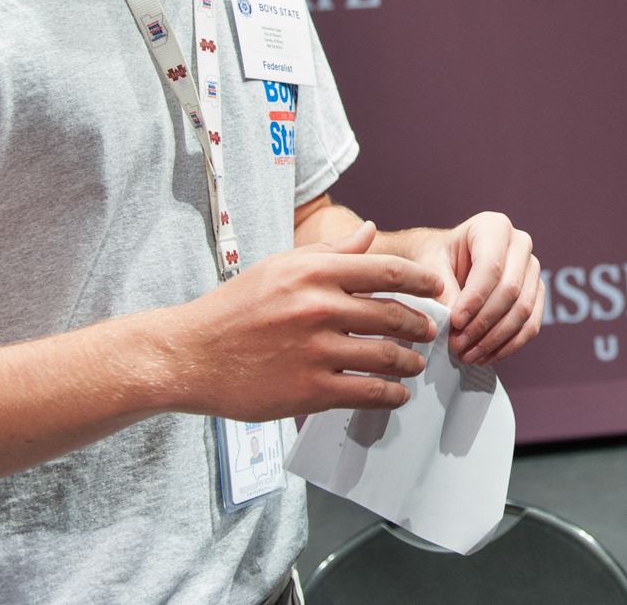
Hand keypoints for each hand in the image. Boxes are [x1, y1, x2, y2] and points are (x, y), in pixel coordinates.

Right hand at [152, 221, 444, 420]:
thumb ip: (332, 252)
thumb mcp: (281, 266)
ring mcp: (315, 352)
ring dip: (409, 363)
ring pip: (385, 357)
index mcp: (315, 273)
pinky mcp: (309, 391)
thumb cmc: (236, 307)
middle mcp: (319, 308)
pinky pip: (366, 393)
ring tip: (415, 365)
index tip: (437, 289)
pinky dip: (390, 394)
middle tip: (430, 332)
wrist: (190, 355)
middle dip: (420, 326)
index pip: (387, 272)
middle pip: (394, 316)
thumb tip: (370, 231)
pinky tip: (397, 394)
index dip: (421, 281)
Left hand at [410, 212, 542, 365]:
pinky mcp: (536, 292)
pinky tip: (486, 356)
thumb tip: (455, 323)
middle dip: (483, 323)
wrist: (446, 261)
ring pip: (523, 310)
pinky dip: (509, 345)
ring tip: (468, 355)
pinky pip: (532, 324)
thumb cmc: (437, 258)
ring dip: (496, 339)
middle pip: (510, 290)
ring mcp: (532, 269)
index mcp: (493, 227)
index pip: (491, 266)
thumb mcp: (430, 266)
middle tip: (458, 345)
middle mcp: (520, 243)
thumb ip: (442, 291)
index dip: (475, 298)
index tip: (454, 322)